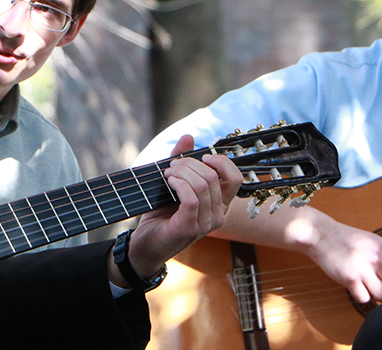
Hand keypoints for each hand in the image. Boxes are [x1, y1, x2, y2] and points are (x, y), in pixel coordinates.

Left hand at [109, 135, 241, 284]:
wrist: (145, 244)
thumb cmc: (161, 215)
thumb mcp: (173, 185)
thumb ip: (182, 162)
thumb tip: (189, 137)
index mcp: (220, 205)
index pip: (236, 178)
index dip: (221, 161)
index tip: (202, 156)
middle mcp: (218, 215)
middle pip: (213, 177)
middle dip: (189, 164)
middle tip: (171, 165)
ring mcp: (205, 224)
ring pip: (202, 185)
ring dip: (181, 172)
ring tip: (167, 172)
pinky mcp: (189, 228)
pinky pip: (191, 198)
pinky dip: (178, 184)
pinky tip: (168, 181)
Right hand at [304, 217, 381, 303]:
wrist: (322, 235)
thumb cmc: (347, 240)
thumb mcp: (373, 241)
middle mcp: (377, 257)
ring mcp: (364, 268)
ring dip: (377, 297)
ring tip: (369, 289)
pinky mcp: (350, 278)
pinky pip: (365, 298)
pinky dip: (362, 297)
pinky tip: (357, 288)